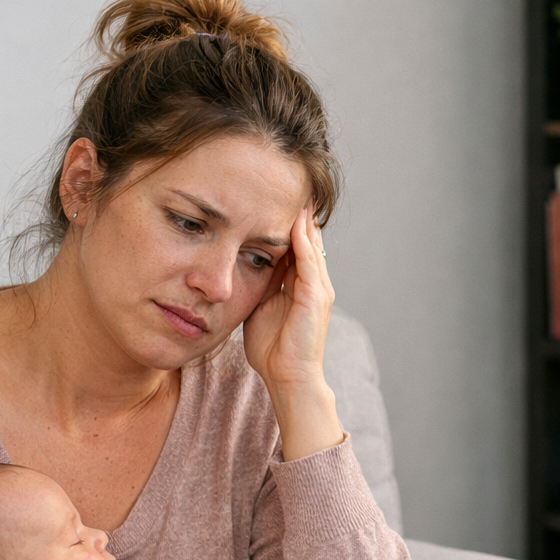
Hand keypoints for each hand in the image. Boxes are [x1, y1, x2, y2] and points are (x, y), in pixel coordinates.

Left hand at [243, 207, 331, 388]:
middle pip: (307, 238)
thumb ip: (257, 286)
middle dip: (296, 213)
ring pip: (310, 244)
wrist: (288, 378)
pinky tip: (293, 221)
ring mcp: (318, 288)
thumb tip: (240, 268)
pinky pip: (309, 260)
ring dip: (301, 219)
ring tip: (291, 191)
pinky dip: (302, 240)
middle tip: (283, 182)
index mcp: (300, 285)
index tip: (267, 198)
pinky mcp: (316, 295)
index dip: (284, 222)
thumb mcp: (259, 308)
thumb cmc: (272, 351)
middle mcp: (314, 282)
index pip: (295, 245)